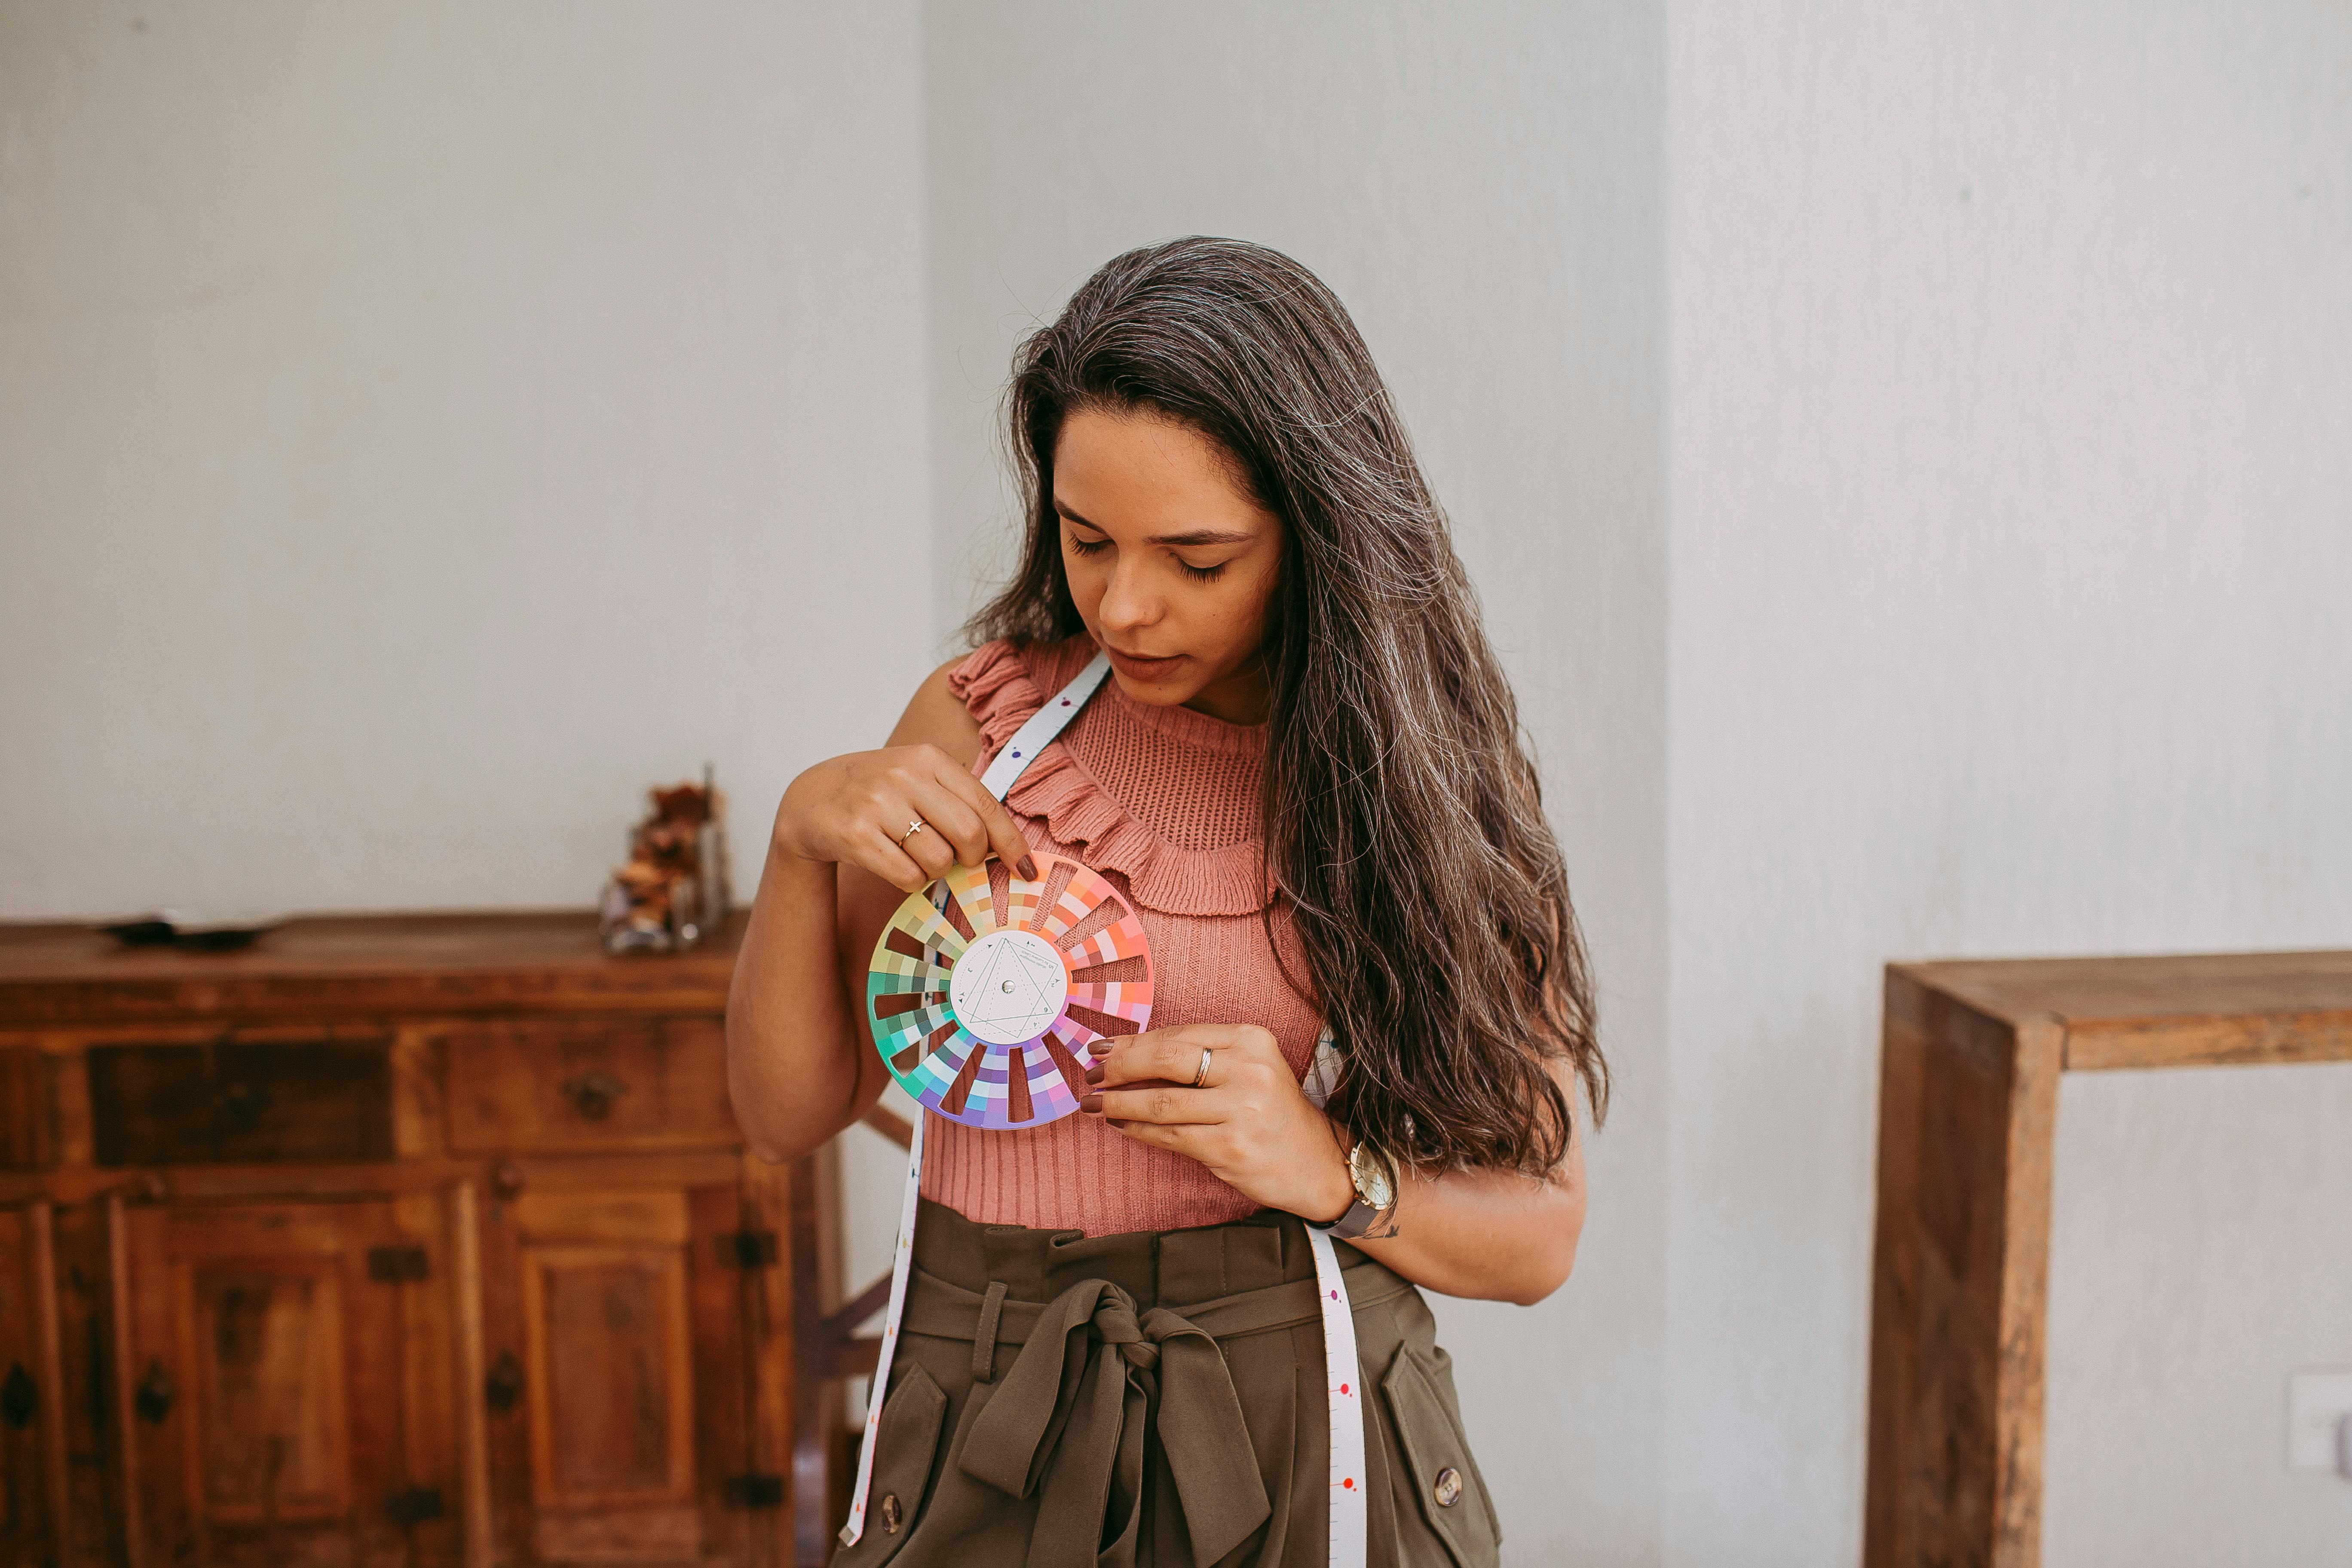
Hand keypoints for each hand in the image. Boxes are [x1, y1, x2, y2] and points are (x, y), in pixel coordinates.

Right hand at [774, 744, 1034, 893]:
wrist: (811, 799)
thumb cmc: (879, 795)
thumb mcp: (918, 780)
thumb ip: (960, 803)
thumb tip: (1008, 848)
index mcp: (928, 759)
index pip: (986, 805)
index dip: (1011, 843)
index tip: (1027, 869)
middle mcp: (903, 775)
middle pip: (968, 834)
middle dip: (971, 859)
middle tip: (958, 861)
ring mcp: (876, 803)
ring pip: (938, 859)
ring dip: (936, 871)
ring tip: (917, 857)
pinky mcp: (854, 834)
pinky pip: (907, 875)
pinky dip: (910, 880)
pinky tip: (896, 866)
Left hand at [1081, 1023, 1356, 1222]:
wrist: (1316, 1163)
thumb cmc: (1270, 1111)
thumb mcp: (1248, 1068)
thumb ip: (1199, 1056)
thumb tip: (1126, 1050)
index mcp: (1252, 1039)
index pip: (1178, 1035)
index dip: (1132, 1041)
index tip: (1100, 1048)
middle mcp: (1250, 1070)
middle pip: (1165, 1060)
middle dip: (1119, 1066)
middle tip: (1090, 1074)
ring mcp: (1242, 1111)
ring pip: (1161, 1103)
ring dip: (1118, 1104)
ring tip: (1093, 1104)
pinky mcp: (1230, 1149)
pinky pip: (1170, 1137)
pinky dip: (1137, 1131)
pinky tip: (1120, 1126)